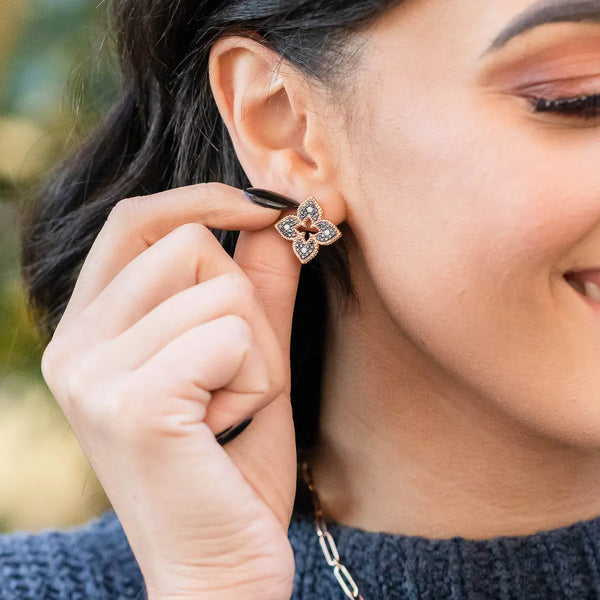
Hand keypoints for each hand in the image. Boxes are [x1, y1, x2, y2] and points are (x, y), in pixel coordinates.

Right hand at [40, 183, 301, 599]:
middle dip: (243, 302)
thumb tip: (273, 215)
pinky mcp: (135, 402)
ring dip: (256, 350)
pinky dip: (257, 379)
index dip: (202, 199)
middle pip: (188, 243)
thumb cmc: (231, 462)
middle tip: (238, 372)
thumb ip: (258, 284)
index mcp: (89, 330)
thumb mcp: (248, 358)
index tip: (261, 206)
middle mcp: (75, 346)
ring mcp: (96, 374)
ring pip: (221, 290)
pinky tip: (229, 426)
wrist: (219, 566)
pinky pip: (231, 335)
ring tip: (232, 407)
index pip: (135, 221)